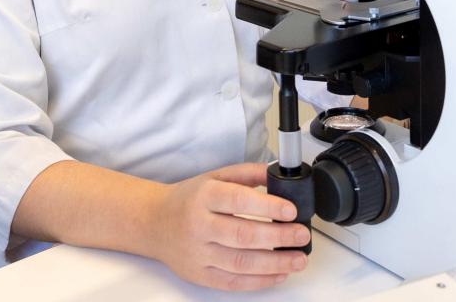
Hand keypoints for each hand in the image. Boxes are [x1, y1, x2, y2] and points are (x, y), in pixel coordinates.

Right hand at [149, 162, 311, 290]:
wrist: (154, 222)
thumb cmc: (188, 199)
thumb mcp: (215, 176)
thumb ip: (247, 173)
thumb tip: (277, 173)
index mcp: (204, 196)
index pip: (239, 201)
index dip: (268, 206)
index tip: (291, 210)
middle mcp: (199, 226)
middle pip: (243, 235)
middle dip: (279, 237)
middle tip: (301, 235)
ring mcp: (198, 253)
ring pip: (241, 263)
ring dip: (275, 263)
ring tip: (298, 259)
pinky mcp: (199, 275)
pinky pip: (233, 282)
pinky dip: (259, 280)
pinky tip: (278, 274)